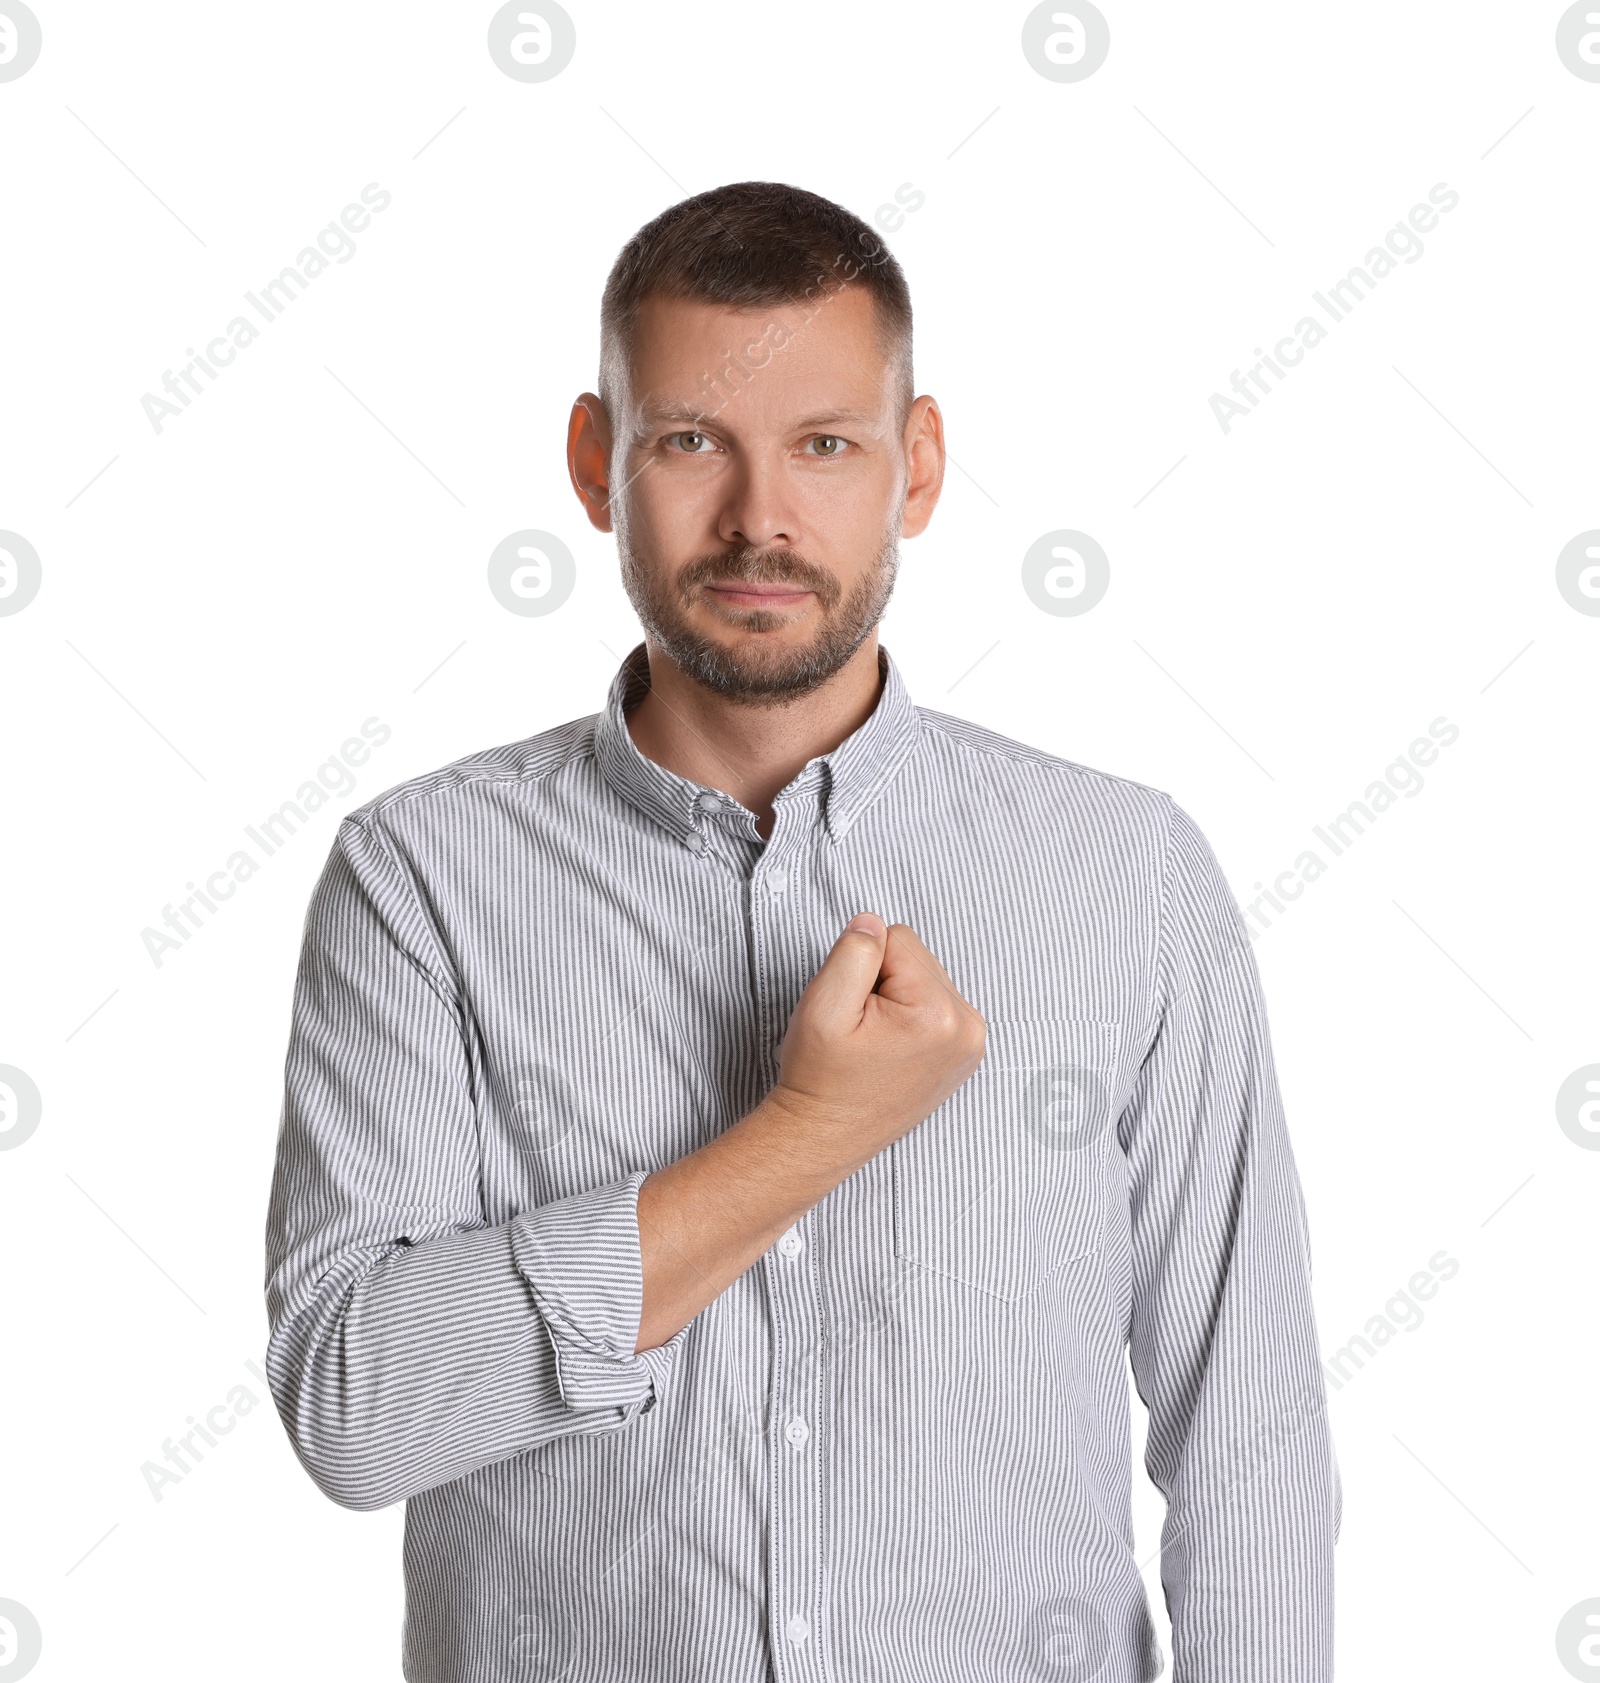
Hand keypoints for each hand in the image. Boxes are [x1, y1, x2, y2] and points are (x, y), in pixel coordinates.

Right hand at [768, 912, 986, 1165]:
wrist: (825, 1135)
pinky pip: (933, 1001)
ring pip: (923, 976)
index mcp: (937, 1013)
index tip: (853, 1011)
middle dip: (881, 980)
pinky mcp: (965, 1051)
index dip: (861, 966)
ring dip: (894, 998)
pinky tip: (889, 1047)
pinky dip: (909, 1015)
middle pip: (916, 955)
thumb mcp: (822, 1005)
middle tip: (860, 1027)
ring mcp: (971, 1042)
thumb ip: (854, 952)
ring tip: (873, 1040)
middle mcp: (967, 1026)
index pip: (895, 937)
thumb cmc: (820, 1076)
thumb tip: (872, 921)